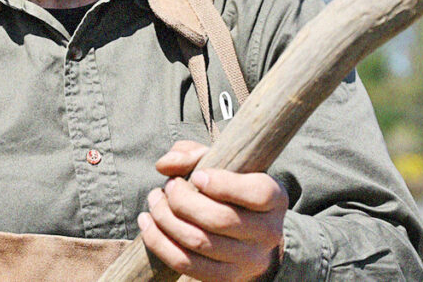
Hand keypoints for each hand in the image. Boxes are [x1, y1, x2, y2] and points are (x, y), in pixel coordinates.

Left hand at [137, 141, 287, 281]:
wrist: (246, 232)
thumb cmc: (229, 187)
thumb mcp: (220, 162)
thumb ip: (193, 154)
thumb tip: (165, 164)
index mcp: (275, 198)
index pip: (257, 194)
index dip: (223, 184)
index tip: (198, 175)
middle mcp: (268, 232)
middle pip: (221, 220)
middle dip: (183, 201)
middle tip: (167, 187)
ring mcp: (249, 260)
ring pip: (200, 242)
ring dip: (166, 219)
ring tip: (154, 201)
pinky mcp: (227, 278)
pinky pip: (187, 265)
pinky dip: (160, 243)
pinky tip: (147, 224)